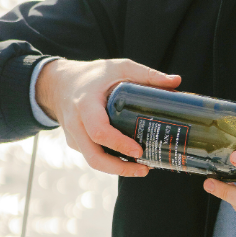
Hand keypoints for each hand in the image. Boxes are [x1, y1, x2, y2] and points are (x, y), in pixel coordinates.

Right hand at [36, 57, 181, 177]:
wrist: (59, 84)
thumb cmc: (92, 75)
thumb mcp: (118, 67)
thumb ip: (146, 74)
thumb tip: (176, 82)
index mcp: (85, 105)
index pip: (99, 131)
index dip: (119, 144)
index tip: (139, 150)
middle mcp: (76, 124)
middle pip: (94, 157)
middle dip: (120, 169)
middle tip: (145, 169)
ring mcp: (73, 136)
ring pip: (93, 161)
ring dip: (117, 169)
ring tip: (141, 168)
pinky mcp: (74, 143)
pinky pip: (92, 156)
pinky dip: (110, 161)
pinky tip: (128, 159)